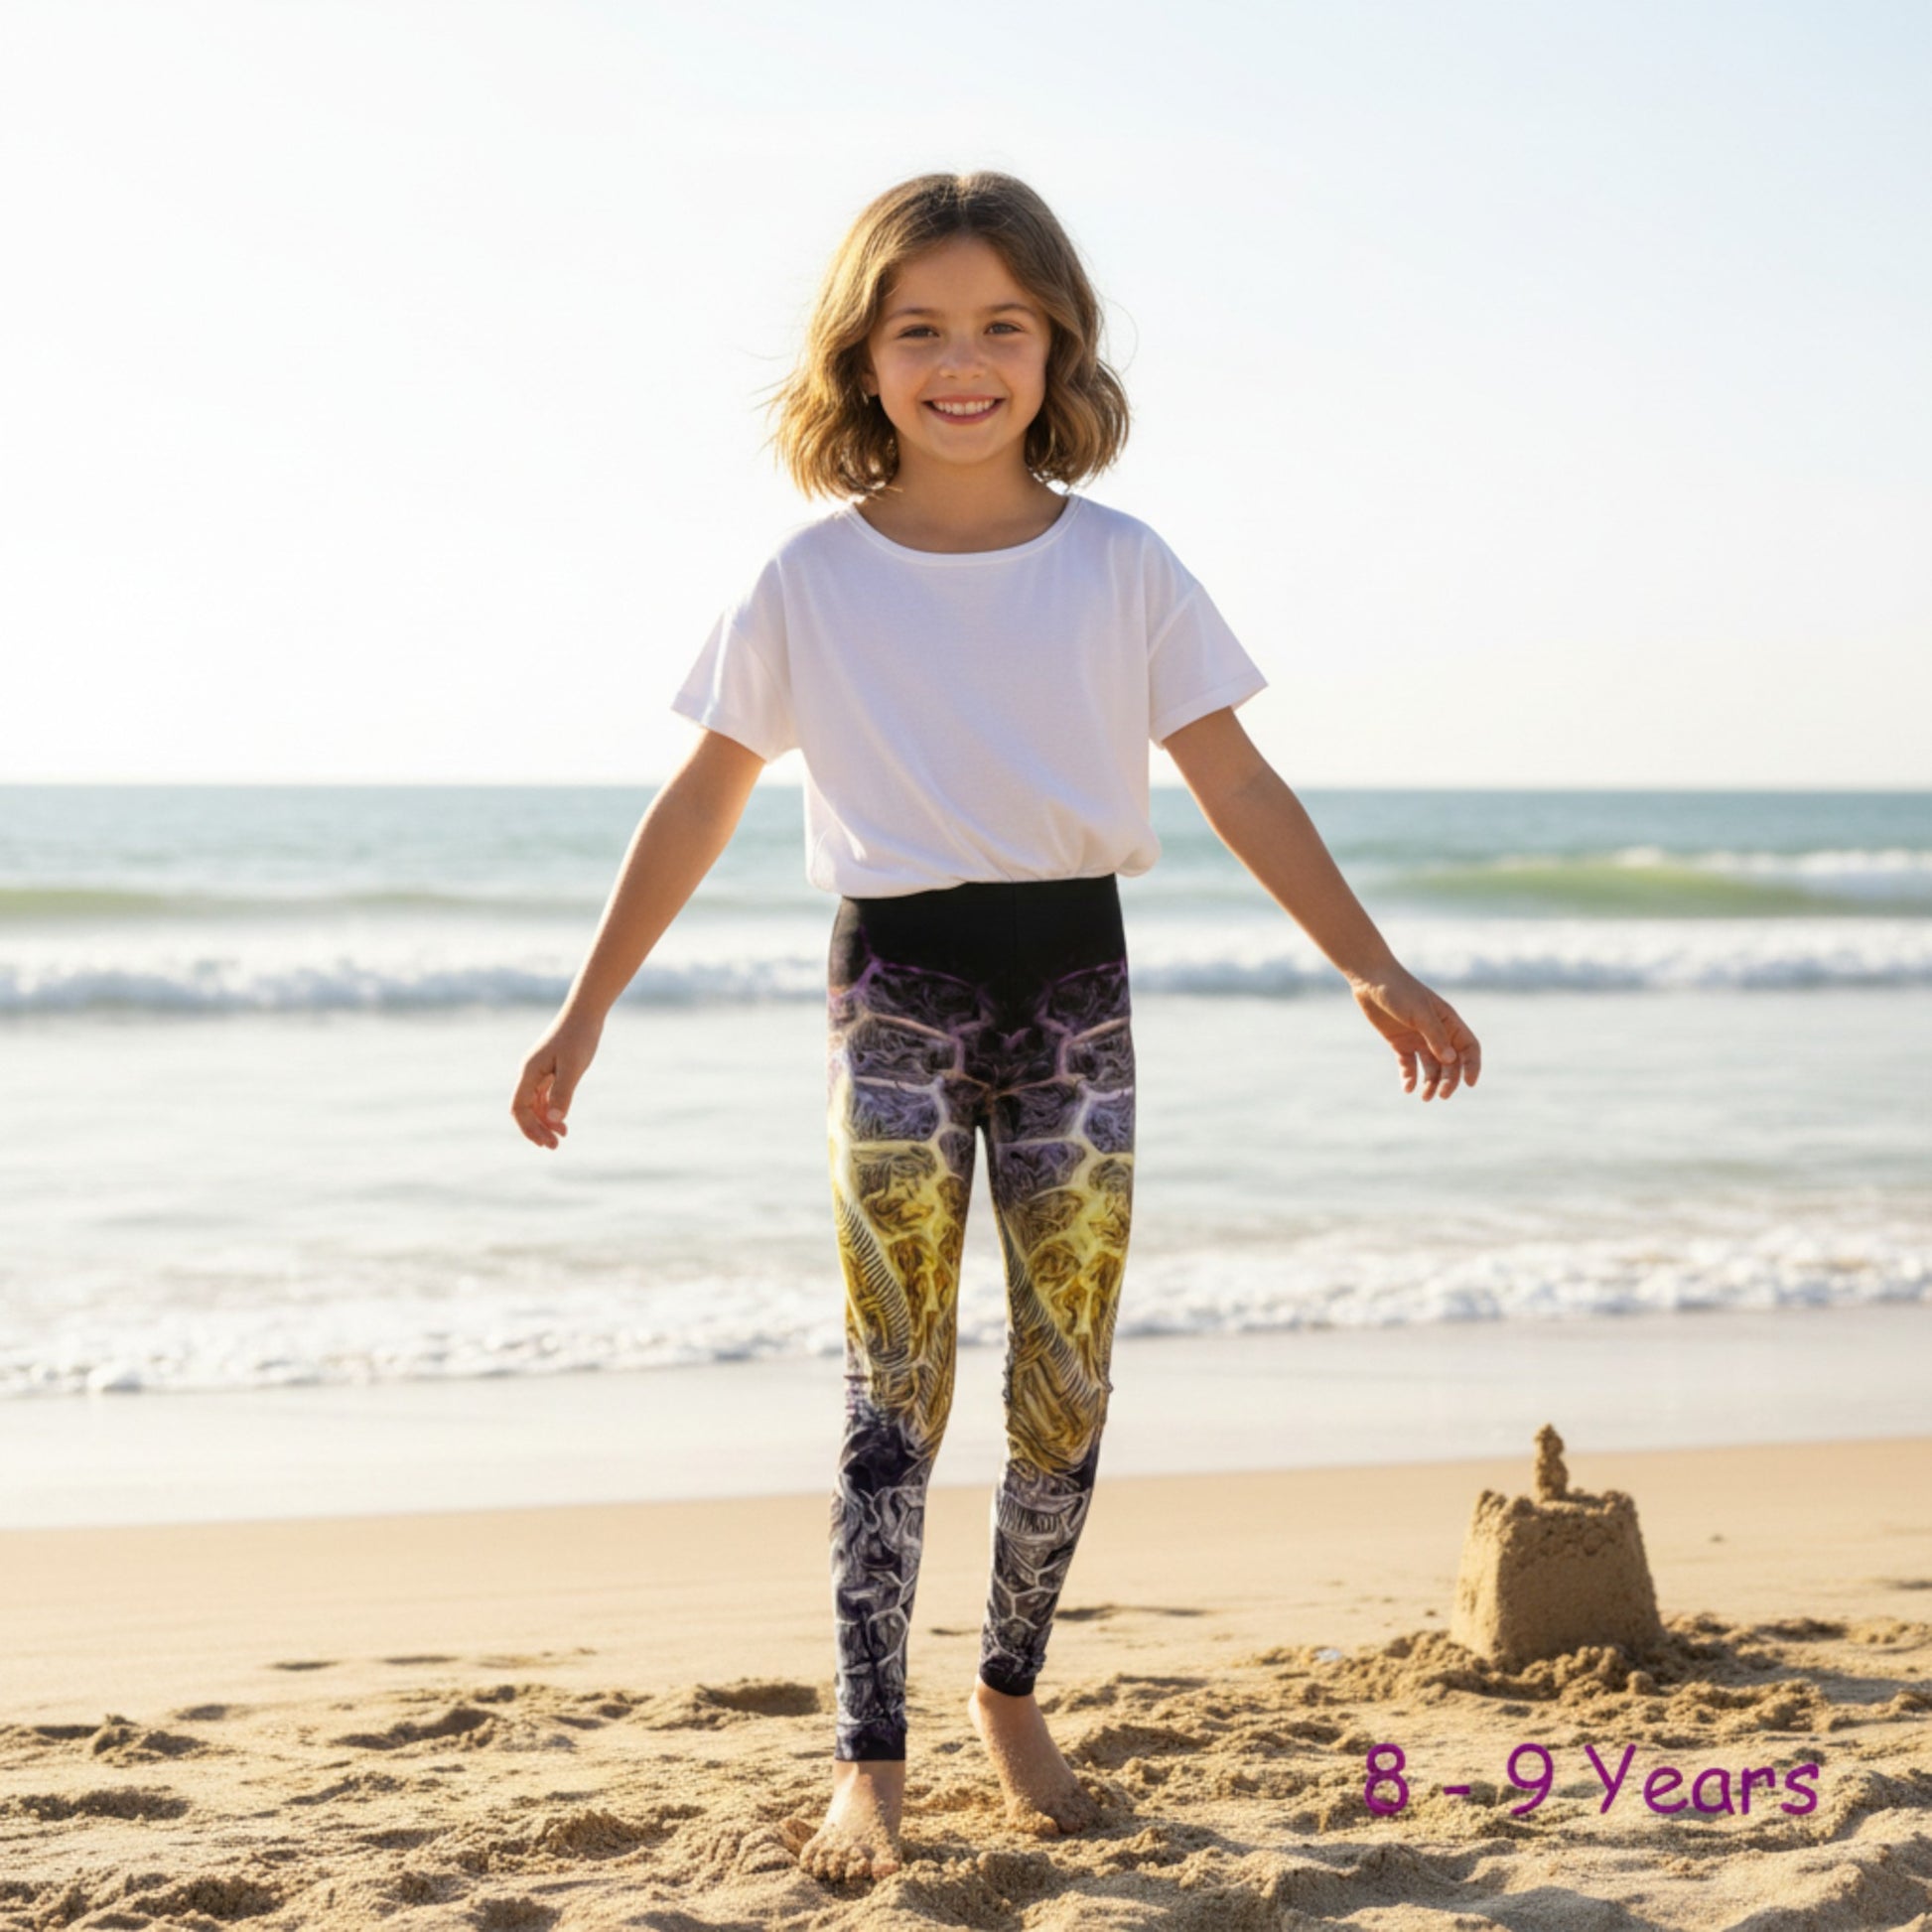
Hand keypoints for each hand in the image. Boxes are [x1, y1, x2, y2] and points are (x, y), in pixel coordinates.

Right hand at [511, 1012, 604, 1148]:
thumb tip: (555, 1119)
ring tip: (563, 1135)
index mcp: (530, 1072)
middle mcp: (530, 1073)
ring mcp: (540, 1071)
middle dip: (537, 1129)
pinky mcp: (552, 1069)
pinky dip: (553, 1110)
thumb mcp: (573, 1067)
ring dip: (546, 1121)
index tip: (546, 1141)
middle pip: (526, 1109)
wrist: (586, 1012)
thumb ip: (564, 1092)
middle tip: (555, 1146)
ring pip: (536, 1104)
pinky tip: (564, 1120)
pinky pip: (546, 1095)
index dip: (528, 1128)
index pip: (519, 1108)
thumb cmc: (579, 1036)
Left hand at [1349, 965, 1480, 1101]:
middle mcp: (1436, 1032)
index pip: (1469, 1047)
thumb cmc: (1399, 991)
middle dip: (1448, 1080)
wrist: (1370, 979)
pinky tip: (1408, 1088)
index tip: (1469, 1083)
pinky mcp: (1399, 1043)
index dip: (1472, 1065)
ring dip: (1430, 1082)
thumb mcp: (1420, 1013)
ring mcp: (1418, 1038)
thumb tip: (1451, 1060)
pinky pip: (1409, 1065)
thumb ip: (1435, 1036)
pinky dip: (1410, 1077)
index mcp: (1448, 1021)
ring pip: (1431, 1067)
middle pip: (1450, 1062)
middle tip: (1441, 1095)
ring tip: (1425, 1097)